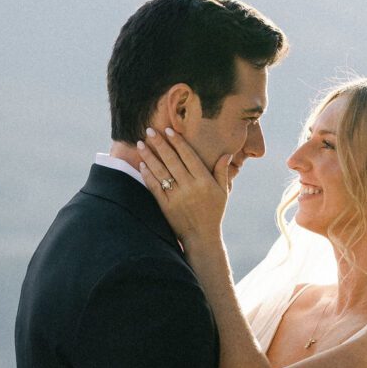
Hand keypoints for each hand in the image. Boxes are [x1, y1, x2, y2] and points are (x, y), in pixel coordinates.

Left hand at [138, 126, 231, 247]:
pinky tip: (142, 164)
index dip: (178, 142)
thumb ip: (222, 172)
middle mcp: (190, 187)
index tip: (168, 130)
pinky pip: (155, 187)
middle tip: (149, 130)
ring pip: (161, 172)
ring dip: (149, 156)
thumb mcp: (223, 192)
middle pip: (172, 160)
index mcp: (204, 181)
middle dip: (159, 144)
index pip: (189, 156)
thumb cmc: (214, 213)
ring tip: (140, 144)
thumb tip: (226, 154)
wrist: (202, 237)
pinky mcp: (166, 206)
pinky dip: (148, 175)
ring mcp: (176, 197)